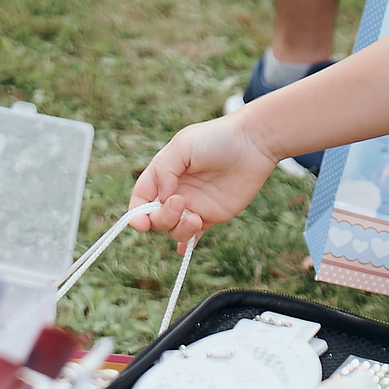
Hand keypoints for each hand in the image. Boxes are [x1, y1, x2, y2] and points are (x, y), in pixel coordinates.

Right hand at [129, 116, 279, 247]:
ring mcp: (194, 206)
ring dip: (179, 230)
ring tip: (196, 218)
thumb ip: (164, 171)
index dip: (136, 212)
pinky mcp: (213, 216)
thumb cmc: (215, 139)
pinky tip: (185, 249)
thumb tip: (161, 198)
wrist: (251, 144)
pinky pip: (194, 236)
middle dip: (162, 217)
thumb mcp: (182, 146)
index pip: (141, 198)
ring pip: (174, 230)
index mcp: (164, 175)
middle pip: (156, 218)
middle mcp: (176, 192)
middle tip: (181, 203)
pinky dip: (187, 245)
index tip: (140, 223)